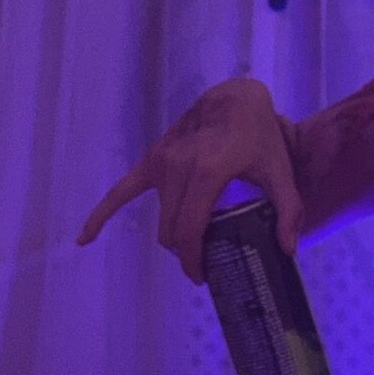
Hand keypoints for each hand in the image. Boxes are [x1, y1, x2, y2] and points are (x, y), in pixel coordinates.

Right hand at [76, 78, 303, 284]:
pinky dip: (102, 215)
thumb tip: (288, 249)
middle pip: (170, 229)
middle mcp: (179, 166)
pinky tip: (84, 239)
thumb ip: (289, 210)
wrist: (235, 98)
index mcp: (208, 172)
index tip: (202, 277)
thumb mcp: (281, 171)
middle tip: (205, 265)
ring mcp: (162, 161)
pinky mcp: (153, 158)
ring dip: (171, 237)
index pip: (189, 230)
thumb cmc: (260, 136)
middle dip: (185, 253)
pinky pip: (121, 190)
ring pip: (158, 217)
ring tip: (191, 249)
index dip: (193, 260)